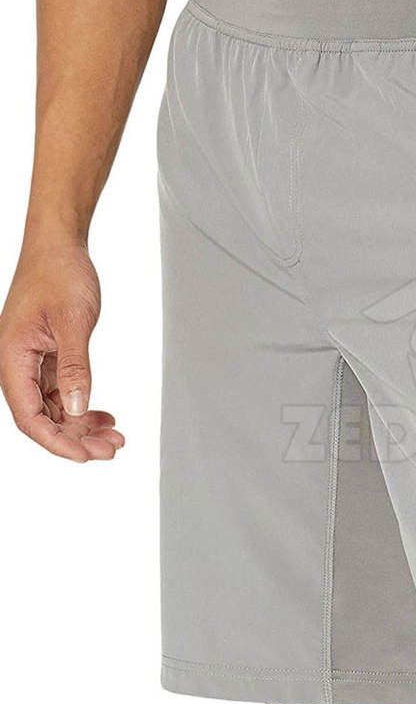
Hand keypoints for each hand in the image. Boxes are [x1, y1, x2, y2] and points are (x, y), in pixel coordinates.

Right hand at [0, 238, 123, 461]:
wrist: (60, 246)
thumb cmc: (60, 275)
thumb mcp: (74, 321)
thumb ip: (75, 367)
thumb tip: (77, 409)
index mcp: (12, 358)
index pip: (30, 416)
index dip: (56, 441)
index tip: (86, 456)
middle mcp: (16, 364)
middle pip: (43, 418)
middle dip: (76, 438)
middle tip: (112, 449)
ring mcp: (31, 361)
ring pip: (54, 407)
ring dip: (82, 425)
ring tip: (114, 437)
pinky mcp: (46, 355)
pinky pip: (61, 391)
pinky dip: (82, 406)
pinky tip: (104, 416)